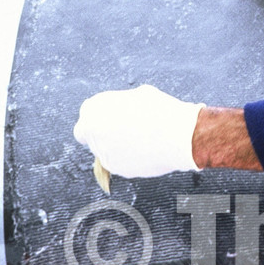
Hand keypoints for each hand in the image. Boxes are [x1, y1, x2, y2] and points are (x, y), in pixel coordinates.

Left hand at [73, 85, 202, 176]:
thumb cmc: (161, 111)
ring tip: (145, 139)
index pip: (86, 115)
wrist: (177, 136)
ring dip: (118, 147)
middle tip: (124, 131)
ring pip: (106, 151)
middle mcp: (93, 131)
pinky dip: (130, 158)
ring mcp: (103, 152)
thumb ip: (121, 105)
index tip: (109, 120)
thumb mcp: (138, 96)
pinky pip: (120, 162)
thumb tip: (123, 110)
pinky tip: (148, 150)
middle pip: (91, 136)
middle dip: (104, 135)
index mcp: (95, 108)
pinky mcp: (116, 168)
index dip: (99, 119)